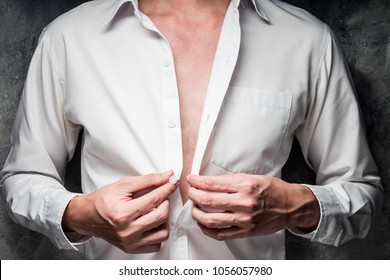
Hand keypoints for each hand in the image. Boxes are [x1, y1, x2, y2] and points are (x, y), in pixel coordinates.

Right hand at [62, 171, 177, 253]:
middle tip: (161, 196)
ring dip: (164, 219)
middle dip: (166, 202)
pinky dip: (158, 233)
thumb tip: (167, 176)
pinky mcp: (131, 249)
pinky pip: (156, 245)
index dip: (167, 188)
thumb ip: (148, 180)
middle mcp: (127, 230)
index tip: (172, 182)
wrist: (86, 216)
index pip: (155, 199)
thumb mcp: (123, 185)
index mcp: (123, 213)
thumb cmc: (103, 200)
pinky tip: (152, 223)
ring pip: (162, 233)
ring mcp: (130, 242)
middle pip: (161, 215)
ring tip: (156, 210)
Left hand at [187, 173, 319, 240]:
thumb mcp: (252, 177)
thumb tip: (209, 182)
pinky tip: (203, 224)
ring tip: (194, 208)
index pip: (212, 184)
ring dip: (197, 213)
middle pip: (208, 200)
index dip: (196, 182)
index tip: (191, 180)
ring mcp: (244, 219)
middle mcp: (244, 202)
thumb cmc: (272, 190)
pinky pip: (221, 234)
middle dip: (193, 195)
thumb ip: (231, 181)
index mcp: (245, 185)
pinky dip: (207, 229)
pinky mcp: (246, 231)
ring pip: (211, 219)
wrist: (291, 206)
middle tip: (190, 192)